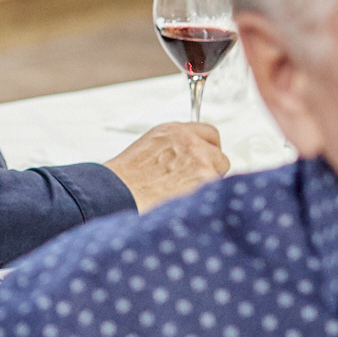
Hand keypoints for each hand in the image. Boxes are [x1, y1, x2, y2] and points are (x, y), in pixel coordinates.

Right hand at [102, 122, 228, 209]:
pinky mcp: (207, 181)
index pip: (209, 134)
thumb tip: (184, 161)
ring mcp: (201, 161)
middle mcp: (190, 142)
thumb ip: (173, 149)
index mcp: (174, 132)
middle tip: (192, 184)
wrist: (119, 194)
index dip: (207, 149)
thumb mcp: (148, 151)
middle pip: (218, 156)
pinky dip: (204, 201)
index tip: (206, 158)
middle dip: (210, 170)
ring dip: (207, 187)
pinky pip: (216, 193)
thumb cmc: (126, 180)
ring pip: (218, 176)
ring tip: (182, 196)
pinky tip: (186, 204)